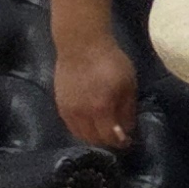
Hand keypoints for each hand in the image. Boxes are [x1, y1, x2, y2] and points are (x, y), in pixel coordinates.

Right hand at [53, 31, 138, 152]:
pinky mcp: (59, 104)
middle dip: (107, 142)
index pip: (109, 137)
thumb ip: (127, 109)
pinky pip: (70, 125)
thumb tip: (127, 129)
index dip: (120, 142)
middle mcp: (81, 114)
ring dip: (93, 138)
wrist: (81, 45)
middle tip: (117, 137)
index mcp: (101, 109)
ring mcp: (67, 110)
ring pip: (79, 135)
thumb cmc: (110, 61)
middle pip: (93, 140)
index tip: (128, 141)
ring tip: (104, 131)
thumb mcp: (128, 84)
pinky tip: (90, 124)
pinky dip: (81, 130)